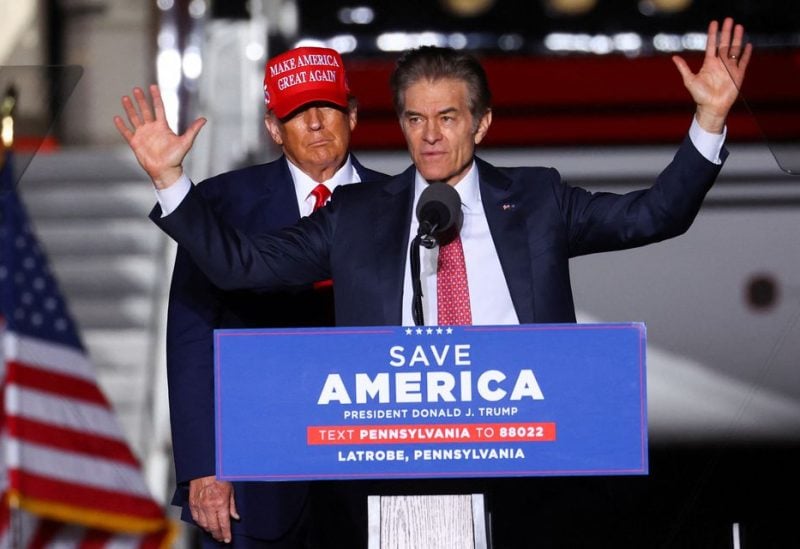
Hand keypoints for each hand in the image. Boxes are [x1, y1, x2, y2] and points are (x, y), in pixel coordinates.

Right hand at [113, 84, 205, 188]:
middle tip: (136, 89)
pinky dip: (121, 126)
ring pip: (134, 118)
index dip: (156, 97)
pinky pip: (126, 132)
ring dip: (130, 108)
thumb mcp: (186, 142)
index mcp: (162, 126)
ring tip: (125, 98)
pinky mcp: (135, 143)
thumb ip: (193, 130)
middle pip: (145, 110)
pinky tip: (117, 117)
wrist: (165, 171)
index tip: (153, 86)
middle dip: (141, 100)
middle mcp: (152, 128)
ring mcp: (142, 135)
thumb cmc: (176, 158)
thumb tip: (204, 119)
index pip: (158, 108)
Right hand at [188, 476, 239, 542]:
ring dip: (209, 530)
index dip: (226, 534)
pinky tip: (204, 524)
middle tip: (221, 538)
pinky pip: (195, 518)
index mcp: (220, 503)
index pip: (224, 524)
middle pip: (213, 527)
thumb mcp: (231, 490)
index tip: (227, 539)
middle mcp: (209, 506)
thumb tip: (235, 517)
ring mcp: (200, 505)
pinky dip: (200, 523)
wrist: (206, 468)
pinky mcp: (192, 503)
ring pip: (203, 525)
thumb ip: (232, 506)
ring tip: (214, 532)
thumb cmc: (219, 476)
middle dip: (217, 535)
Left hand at [672, 17, 751, 133]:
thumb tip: (674, 57)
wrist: (711, 108)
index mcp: (709, 63)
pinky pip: (743, 62)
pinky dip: (746, 54)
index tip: (714, 23)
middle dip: (727, 32)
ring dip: (737, 38)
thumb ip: (683, 68)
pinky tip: (748, 45)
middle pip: (725, 43)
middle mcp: (720, 63)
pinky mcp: (738, 75)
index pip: (712, 44)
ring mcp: (730, 68)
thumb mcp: (689, 80)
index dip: (713, 34)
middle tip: (729, 20)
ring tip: (739, 27)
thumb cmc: (700, 96)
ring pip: (735, 50)